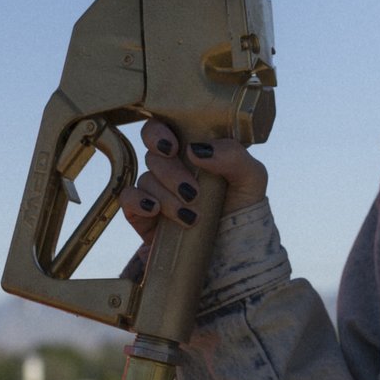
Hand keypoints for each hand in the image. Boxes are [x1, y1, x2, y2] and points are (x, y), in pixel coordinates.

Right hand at [120, 121, 267, 243]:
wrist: (233, 253)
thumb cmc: (243, 208)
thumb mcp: (251, 178)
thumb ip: (233, 155)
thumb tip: (196, 148)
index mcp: (194, 149)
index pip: (165, 126)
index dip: (160, 131)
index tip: (173, 147)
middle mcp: (172, 166)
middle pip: (154, 153)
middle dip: (171, 172)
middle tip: (192, 193)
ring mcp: (156, 189)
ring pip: (146, 178)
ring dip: (167, 196)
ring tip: (190, 217)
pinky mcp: (142, 213)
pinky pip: (128, 198)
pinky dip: (139, 202)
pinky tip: (156, 211)